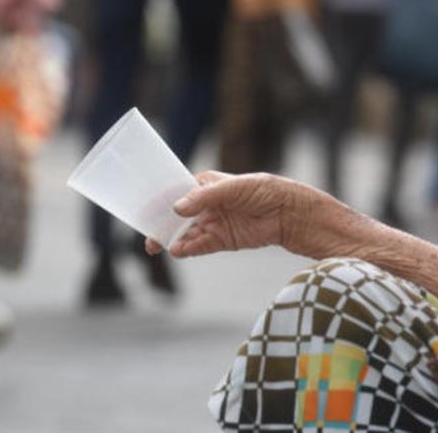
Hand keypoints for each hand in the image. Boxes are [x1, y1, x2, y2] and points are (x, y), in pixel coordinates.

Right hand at [145, 172, 318, 257]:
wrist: (291, 214)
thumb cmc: (264, 190)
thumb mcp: (233, 188)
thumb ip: (204, 198)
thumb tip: (177, 208)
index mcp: (206, 185)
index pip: (177, 193)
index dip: (160, 202)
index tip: (145, 212)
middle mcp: (207, 205)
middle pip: (178, 217)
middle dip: (162, 227)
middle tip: (150, 238)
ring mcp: (214, 223)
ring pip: (187, 233)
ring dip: (174, 240)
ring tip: (163, 247)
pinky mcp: (223, 240)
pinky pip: (201, 245)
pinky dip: (189, 249)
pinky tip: (179, 251)